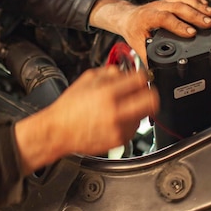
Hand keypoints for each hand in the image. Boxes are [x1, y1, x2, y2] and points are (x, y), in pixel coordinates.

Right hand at [15, 66, 158, 173]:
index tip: (141, 77)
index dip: (142, 75)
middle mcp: (115, 111)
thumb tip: (124, 70)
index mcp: (106, 93)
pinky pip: (135, 127)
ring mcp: (119, 128)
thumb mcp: (86, 80)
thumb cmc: (69, 108)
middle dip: (150, 93)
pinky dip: (130, 121)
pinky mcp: (120, 140)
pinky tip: (116, 118)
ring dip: (138, 108)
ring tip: (123, 106)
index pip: (140, 79)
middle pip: (152, 99)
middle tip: (143, 91)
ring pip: (145, 114)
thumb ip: (108, 73)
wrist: (58, 132)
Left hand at [89, 0, 210, 64]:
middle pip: (178, 6)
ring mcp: (164, 2)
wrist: (128, 17)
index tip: (192, 33)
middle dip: (195, 15)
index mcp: (147, 17)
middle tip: (208, 23)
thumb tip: (154, 72)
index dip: (179, 25)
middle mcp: (157, 7)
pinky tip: (206, 5)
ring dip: (198, 6)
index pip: (165, 18)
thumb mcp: (137, 45)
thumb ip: (147, 58)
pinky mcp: (170, 0)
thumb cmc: (133, 30)